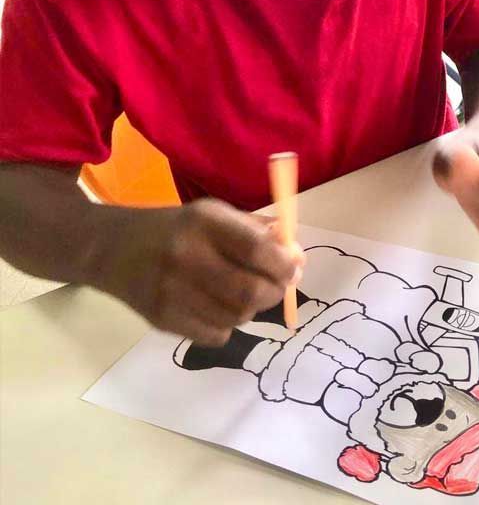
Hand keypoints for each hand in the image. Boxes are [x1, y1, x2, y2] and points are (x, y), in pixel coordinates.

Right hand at [97, 198, 303, 345]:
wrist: (111, 249)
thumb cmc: (174, 229)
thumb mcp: (211, 215)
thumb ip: (254, 231)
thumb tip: (295, 255)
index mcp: (203, 221)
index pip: (255, 249)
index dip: (283, 263)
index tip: (295, 267)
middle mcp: (186, 255)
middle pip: (250, 290)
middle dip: (275, 291)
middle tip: (279, 286)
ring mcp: (172, 292)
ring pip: (237, 317)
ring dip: (252, 308)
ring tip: (246, 293)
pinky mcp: (162, 320)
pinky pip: (216, 335)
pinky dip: (228, 325)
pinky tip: (219, 307)